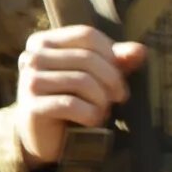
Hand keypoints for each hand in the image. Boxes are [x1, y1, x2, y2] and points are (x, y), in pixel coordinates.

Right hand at [16, 24, 147, 167]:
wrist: (44, 136)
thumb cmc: (72, 99)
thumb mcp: (96, 75)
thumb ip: (117, 60)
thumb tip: (140, 50)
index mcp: (44, 41)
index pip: (87, 35)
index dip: (111, 54)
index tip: (120, 73)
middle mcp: (32, 57)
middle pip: (87, 58)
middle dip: (112, 79)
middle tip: (120, 97)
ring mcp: (30, 82)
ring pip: (82, 81)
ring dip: (102, 100)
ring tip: (103, 110)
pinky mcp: (33, 108)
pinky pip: (72, 105)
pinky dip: (91, 115)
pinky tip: (93, 121)